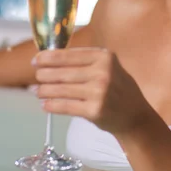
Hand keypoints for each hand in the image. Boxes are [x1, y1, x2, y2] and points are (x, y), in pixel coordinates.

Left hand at [33, 47, 153, 134]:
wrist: (135, 115)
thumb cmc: (117, 88)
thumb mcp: (108, 67)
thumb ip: (85, 61)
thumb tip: (51, 59)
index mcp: (104, 56)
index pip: (69, 55)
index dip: (49, 57)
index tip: (36, 60)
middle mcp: (102, 72)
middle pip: (63, 72)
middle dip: (44, 74)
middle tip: (36, 76)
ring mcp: (99, 92)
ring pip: (61, 89)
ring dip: (44, 90)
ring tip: (37, 91)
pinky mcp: (94, 110)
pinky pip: (66, 106)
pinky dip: (52, 105)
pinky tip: (45, 104)